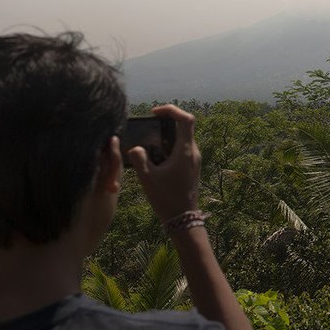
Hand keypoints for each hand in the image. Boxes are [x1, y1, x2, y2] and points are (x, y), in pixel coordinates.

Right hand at [128, 105, 200, 221]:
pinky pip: (182, 150)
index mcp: (186, 151)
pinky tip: (155, 158)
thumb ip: (139, 159)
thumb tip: (135, 148)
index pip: (186, 119)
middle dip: (166, 123)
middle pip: (184, 127)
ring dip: (166, 137)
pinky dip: (169, 147)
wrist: (183, 219)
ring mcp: (194, 160)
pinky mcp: (191, 167)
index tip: (155, 113)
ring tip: (149, 143)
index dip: (171, 110)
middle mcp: (193, 152)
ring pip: (182, 139)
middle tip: (149, 126)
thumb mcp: (147, 178)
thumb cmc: (166, 198)